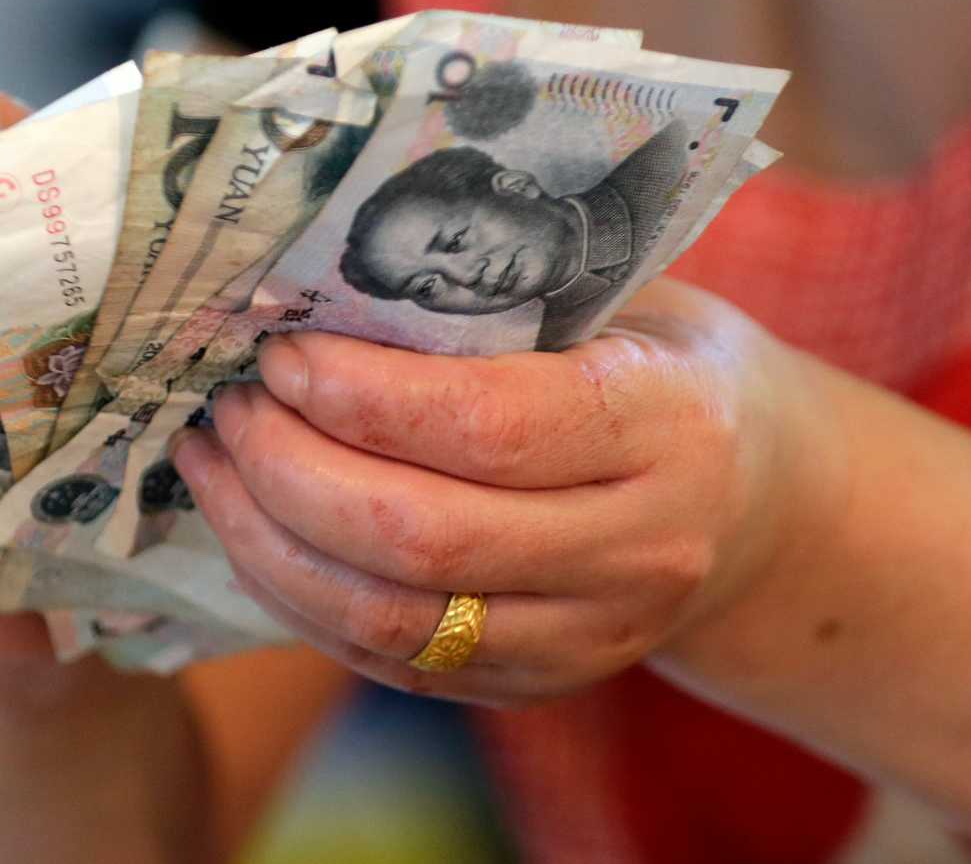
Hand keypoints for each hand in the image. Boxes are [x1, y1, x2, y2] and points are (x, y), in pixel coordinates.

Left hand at [170, 279, 844, 706]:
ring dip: (270, 543)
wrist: (758, 502)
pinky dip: (300, 598)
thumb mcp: (620, 303)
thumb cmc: (663, 368)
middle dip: (290, 470)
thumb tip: (317, 284)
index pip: (488, 426)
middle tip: (229, 407)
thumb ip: (500, 300)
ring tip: (212, 465)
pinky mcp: (537, 685)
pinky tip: (254, 531)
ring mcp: (590, 637)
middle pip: (421, 538)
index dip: (360, 395)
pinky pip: (389, 662)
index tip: (279, 352)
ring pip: (390, 619)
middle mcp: (638, 552)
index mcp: (666, 428)